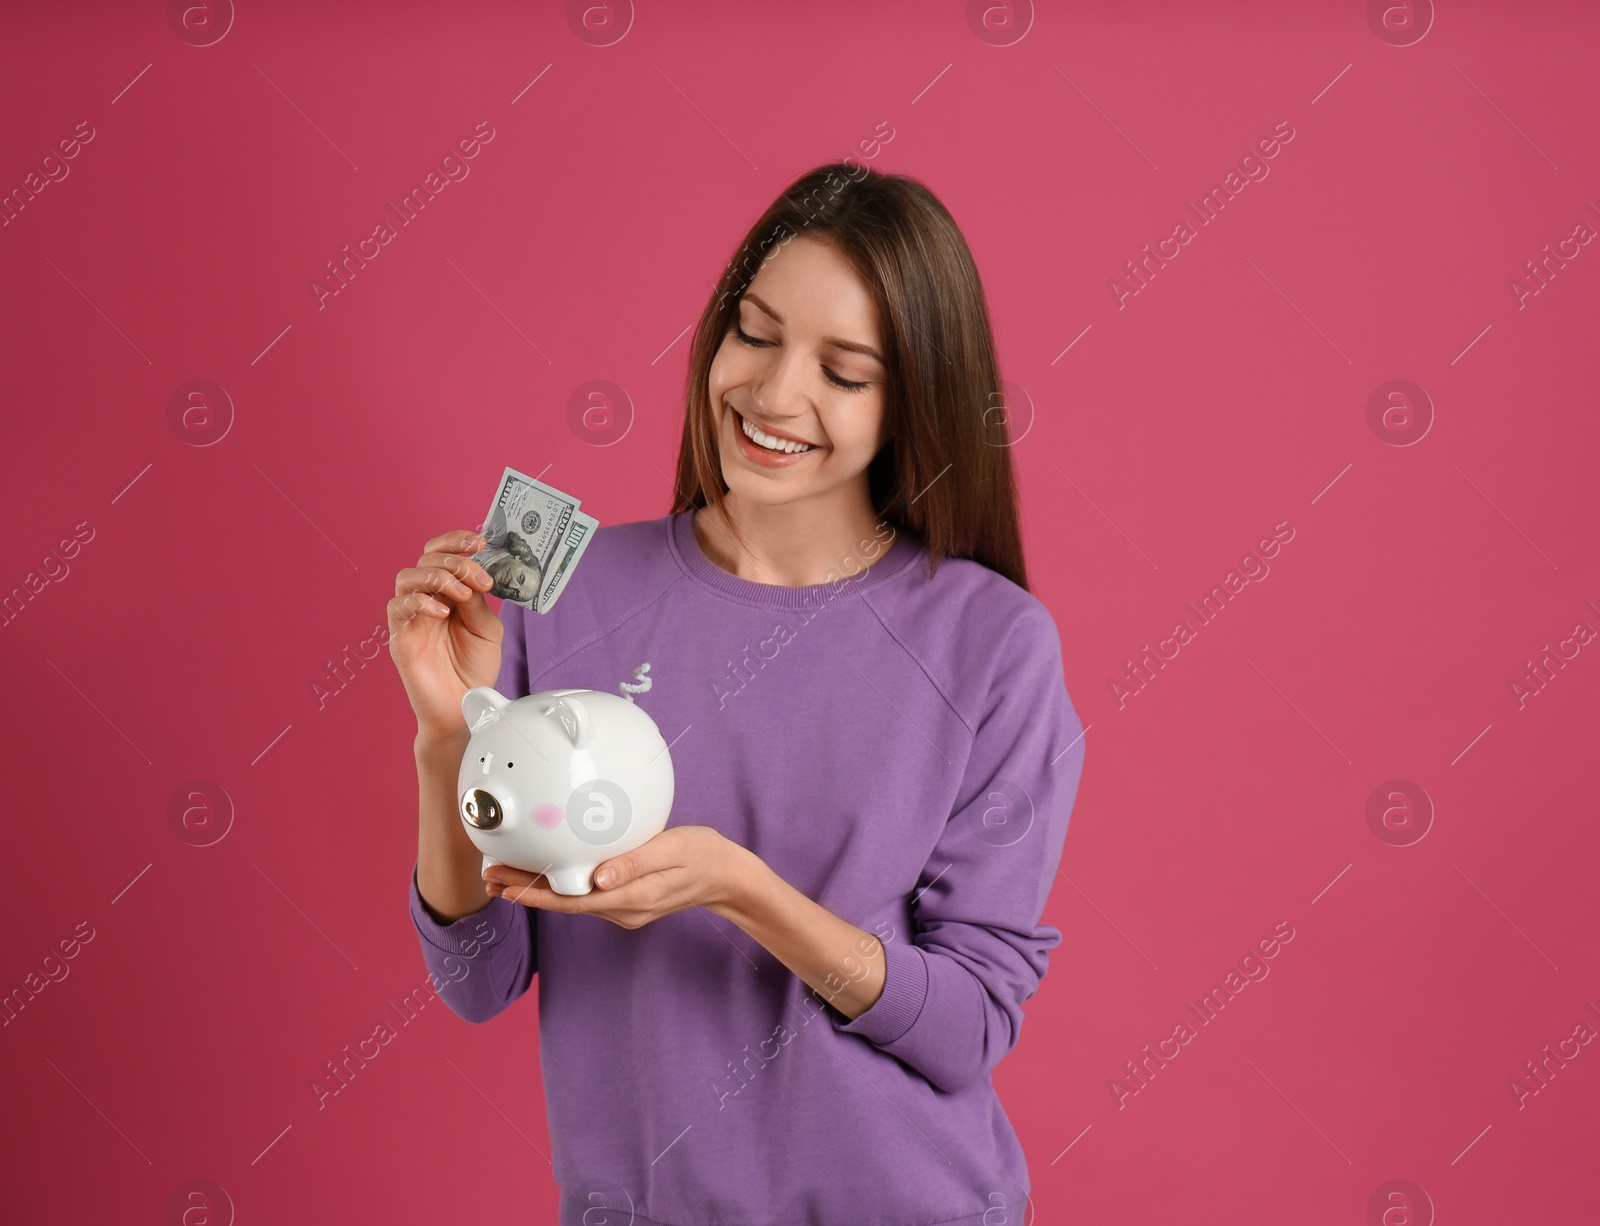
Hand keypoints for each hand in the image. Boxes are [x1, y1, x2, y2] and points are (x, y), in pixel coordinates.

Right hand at [387, 529, 502, 741]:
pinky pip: (397, 608)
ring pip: (407, 577)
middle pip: (425, 558)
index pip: (443, 554)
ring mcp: (411, 618)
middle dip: (453, 559)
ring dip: (436, 576)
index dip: (457, 541)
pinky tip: (442, 612)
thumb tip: (473, 576)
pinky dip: (419, 602)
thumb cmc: (473, 670)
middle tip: (477, 576)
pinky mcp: (400, 637)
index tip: (480, 541)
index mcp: (449, 593)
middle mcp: (428, 600)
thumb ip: (478, 602)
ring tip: (461, 593)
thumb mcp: (487, 630)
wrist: (464, 709)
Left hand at [483, 827, 748, 928]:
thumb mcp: (674, 849)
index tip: (506, 887)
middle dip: (527, 890)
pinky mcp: (625, 901)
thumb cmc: (702, 855)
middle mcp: (623, 910)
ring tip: (505, 875)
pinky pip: (586, 896)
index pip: (574, 900)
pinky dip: (561, 885)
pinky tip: (546, 872)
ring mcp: (624, 909)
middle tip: (490, 877)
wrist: (726, 875)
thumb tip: (598, 877)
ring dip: (540, 888)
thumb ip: (636, 862)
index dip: (537, 895)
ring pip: (573, 900)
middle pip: (565, 902)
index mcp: (632, 898)